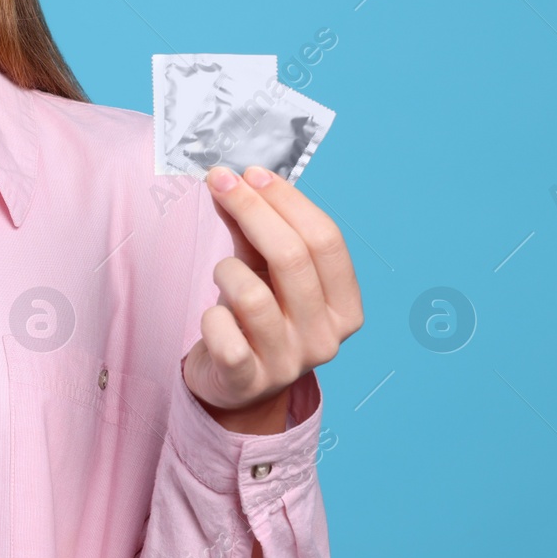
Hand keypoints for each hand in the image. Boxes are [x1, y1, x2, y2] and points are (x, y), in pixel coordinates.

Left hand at [182, 164, 363, 418]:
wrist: (235, 384)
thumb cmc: (256, 318)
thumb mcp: (262, 270)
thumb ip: (252, 229)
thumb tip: (231, 180)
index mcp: (345, 307)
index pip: (326, 241)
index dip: (286, 200)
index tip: (250, 172)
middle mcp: (326, 337)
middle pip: (293, 258)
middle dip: (251, 210)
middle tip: (219, 181)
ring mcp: (289, 363)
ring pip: (252, 295)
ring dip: (226, 271)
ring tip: (221, 276)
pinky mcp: (248, 381)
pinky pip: (224, 336)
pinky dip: (211, 317)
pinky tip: (213, 315)